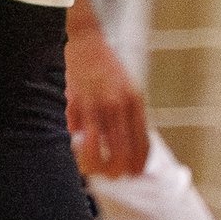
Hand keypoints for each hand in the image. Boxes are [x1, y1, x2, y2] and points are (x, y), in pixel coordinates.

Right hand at [66, 20, 149, 178]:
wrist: (88, 42)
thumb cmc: (108, 68)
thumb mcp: (128, 89)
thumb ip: (131, 115)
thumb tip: (133, 146)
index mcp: (136, 101)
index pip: (142, 142)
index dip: (139, 163)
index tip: (135, 174)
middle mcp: (119, 105)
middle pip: (122, 152)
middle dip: (118, 171)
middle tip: (113, 177)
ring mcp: (98, 106)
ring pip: (98, 152)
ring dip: (96, 167)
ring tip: (94, 170)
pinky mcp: (78, 105)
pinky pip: (79, 138)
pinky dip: (80, 149)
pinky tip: (80, 152)